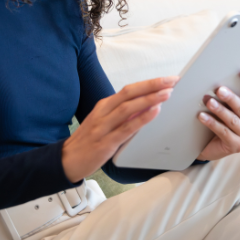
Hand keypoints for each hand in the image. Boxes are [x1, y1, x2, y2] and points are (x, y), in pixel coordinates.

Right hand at [62, 76, 177, 181]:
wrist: (68, 160)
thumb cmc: (90, 140)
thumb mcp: (105, 122)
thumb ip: (123, 114)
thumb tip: (148, 106)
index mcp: (104, 105)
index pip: (129, 89)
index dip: (150, 83)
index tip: (168, 79)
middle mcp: (103, 112)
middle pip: (129, 93)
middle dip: (152, 85)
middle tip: (172, 81)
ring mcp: (103, 127)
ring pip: (128, 108)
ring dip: (149, 99)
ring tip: (167, 94)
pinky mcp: (105, 143)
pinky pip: (126, 128)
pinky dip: (141, 119)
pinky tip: (154, 113)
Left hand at [196, 71, 239, 160]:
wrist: (211, 145)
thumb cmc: (221, 119)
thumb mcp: (229, 104)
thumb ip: (238, 89)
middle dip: (231, 98)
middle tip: (219, 89)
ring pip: (233, 120)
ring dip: (220, 110)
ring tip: (208, 102)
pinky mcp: (237, 146)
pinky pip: (224, 132)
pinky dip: (212, 123)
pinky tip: (202, 116)